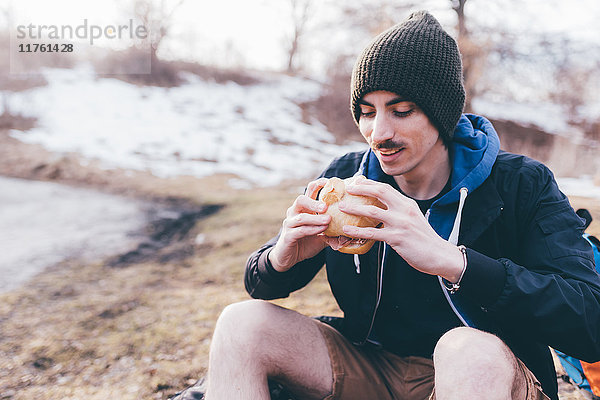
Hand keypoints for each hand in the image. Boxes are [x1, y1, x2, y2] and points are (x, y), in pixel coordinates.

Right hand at [268, 178, 330, 271]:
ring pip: (301, 217)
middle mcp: (295, 213)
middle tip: (326, 206)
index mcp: (303, 208)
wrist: (289, 258)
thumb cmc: (306, 243)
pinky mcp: (288, 236)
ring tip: (328, 220)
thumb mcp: (323, 235)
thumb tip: (352, 230)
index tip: (330, 182)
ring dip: (315, 218)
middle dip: (314, 201)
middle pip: (301, 200)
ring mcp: (290, 224)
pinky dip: (312, 230)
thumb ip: (334, 230)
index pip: (309, 191)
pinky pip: (300, 230)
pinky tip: (322, 230)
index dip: (318, 184)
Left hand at [339, 177, 463, 281]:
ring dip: (354, 209)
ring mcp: (400, 224)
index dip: (369, 183)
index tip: (356, 181)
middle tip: (347, 189)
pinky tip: (346, 230)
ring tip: (341, 207)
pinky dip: (357, 231)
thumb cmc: (423, 238)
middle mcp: (404, 210)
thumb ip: (399, 211)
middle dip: (361, 189)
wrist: (439, 255)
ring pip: (372, 212)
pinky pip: (372, 233)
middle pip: (379, 193)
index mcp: (407, 204)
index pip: (386, 188)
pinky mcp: (396, 238)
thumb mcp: (413, 218)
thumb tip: (380, 207)